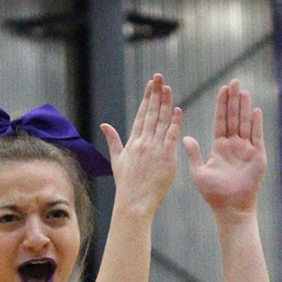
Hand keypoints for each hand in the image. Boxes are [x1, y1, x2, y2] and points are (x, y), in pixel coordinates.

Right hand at [100, 73, 183, 217]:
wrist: (133, 204)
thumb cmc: (126, 185)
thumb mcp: (117, 160)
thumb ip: (113, 140)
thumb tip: (104, 125)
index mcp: (132, 142)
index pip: (141, 115)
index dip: (147, 98)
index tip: (151, 84)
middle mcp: (143, 143)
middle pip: (151, 113)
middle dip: (156, 94)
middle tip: (160, 77)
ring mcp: (154, 150)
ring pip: (161, 122)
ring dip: (166, 103)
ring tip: (168, 88)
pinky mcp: (166, 158)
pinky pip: (171, 137)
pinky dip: (174, 123)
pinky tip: (177, 110)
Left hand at [183, 79, 265, 214]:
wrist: (230, 208)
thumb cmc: (213, 194)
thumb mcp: (199, 172)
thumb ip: (194, 154)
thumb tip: (184, 137)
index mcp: (219, 148)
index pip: (220, 121)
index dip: (221, 105)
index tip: (222, 89)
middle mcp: (234, 146)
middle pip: (233, 118)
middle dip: (233, 100)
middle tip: (234, 81)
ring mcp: (246, 150)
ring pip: (245, 124)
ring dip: (244, 107)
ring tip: (243, 90)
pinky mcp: (257, 156)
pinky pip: (257, 137)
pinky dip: (256, 124)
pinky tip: (255, 110)